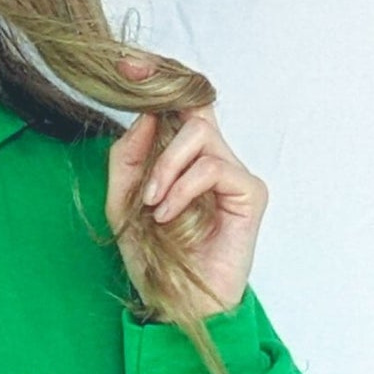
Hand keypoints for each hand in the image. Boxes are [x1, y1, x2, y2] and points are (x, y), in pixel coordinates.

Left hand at [105, 56, 268, 318]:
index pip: (180, 104)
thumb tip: (144, 115)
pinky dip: (183, 187)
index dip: (158, 79)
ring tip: (153, 204)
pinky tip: (167, 214)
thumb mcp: (123, 206)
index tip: (127, 66)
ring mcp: (234, 174)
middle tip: (137, 145)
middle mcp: (213, 160)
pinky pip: (214, 167)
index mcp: (185, 160)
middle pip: (193, 108)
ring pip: (201, 133)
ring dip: (166, 166)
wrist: (178, 307)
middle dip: (160, 119)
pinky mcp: (250, 192)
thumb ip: (128, 160)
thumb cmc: (156, 263)